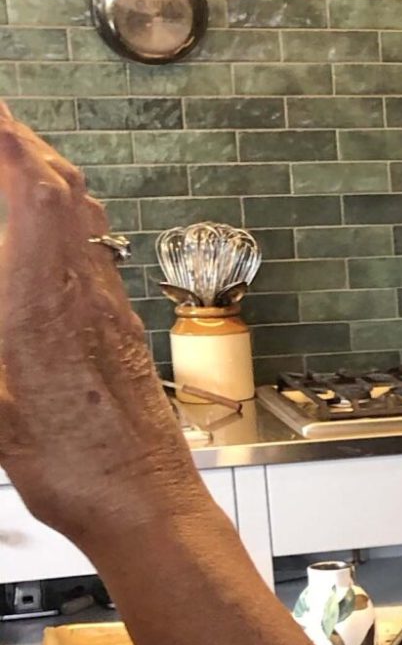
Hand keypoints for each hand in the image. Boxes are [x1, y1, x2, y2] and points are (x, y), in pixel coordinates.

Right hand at [0, 106, 202, 551]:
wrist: (144, 506)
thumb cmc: (72, 465)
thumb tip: (8, 279)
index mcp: (42, 295)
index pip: (28, 186)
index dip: (4, 138)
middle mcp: (83, 286)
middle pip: (58, 186)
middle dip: (17, 140)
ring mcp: (106, 302)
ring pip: (80, 215)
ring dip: (42, 173)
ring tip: (8, 154)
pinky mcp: (117, 325)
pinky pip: (90, 247)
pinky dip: (61, 215)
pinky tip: (44, 226)